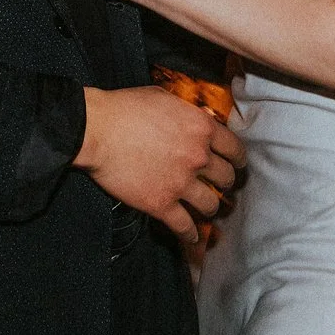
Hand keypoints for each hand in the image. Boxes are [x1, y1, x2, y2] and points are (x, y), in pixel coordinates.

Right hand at [76, 85, 245, 243]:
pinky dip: (190, 234)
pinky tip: (192, 237)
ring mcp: (181, 183)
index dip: (238, 159)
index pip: (235, 149)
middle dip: (226, 183)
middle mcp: (198, 157)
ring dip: (210, 207)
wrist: (97, 130)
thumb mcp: (164, 98)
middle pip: (226, 178)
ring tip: (207, 208)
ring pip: (211, 205)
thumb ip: (186, 113)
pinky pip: (184, 226)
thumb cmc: (126, 108)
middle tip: (220, 185)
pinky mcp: (161, 204)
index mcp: (202, 128)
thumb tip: (195, 119)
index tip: (236, 164)